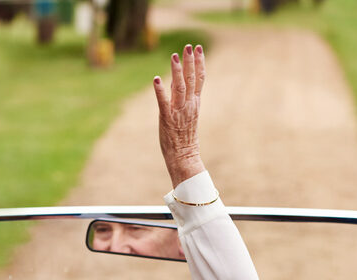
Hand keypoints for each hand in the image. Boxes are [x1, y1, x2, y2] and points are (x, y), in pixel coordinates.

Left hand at [154, 43, 205, 187]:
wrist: (184, 156)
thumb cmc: (184, 137)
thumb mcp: (188, 114)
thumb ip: (183, 98)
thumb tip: (176, 82)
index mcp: (195, 103)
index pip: (200, 79)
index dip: (199, 63)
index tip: (198, 49)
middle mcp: (188, 105)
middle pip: (191, 79)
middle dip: (190, 62)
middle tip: (189, 46)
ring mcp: (178, 111)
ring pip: (179, 87)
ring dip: (177, 71)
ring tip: (175, 56)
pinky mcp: (166, 118)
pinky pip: (163, 102)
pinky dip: (160, 90)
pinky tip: (156, 79)